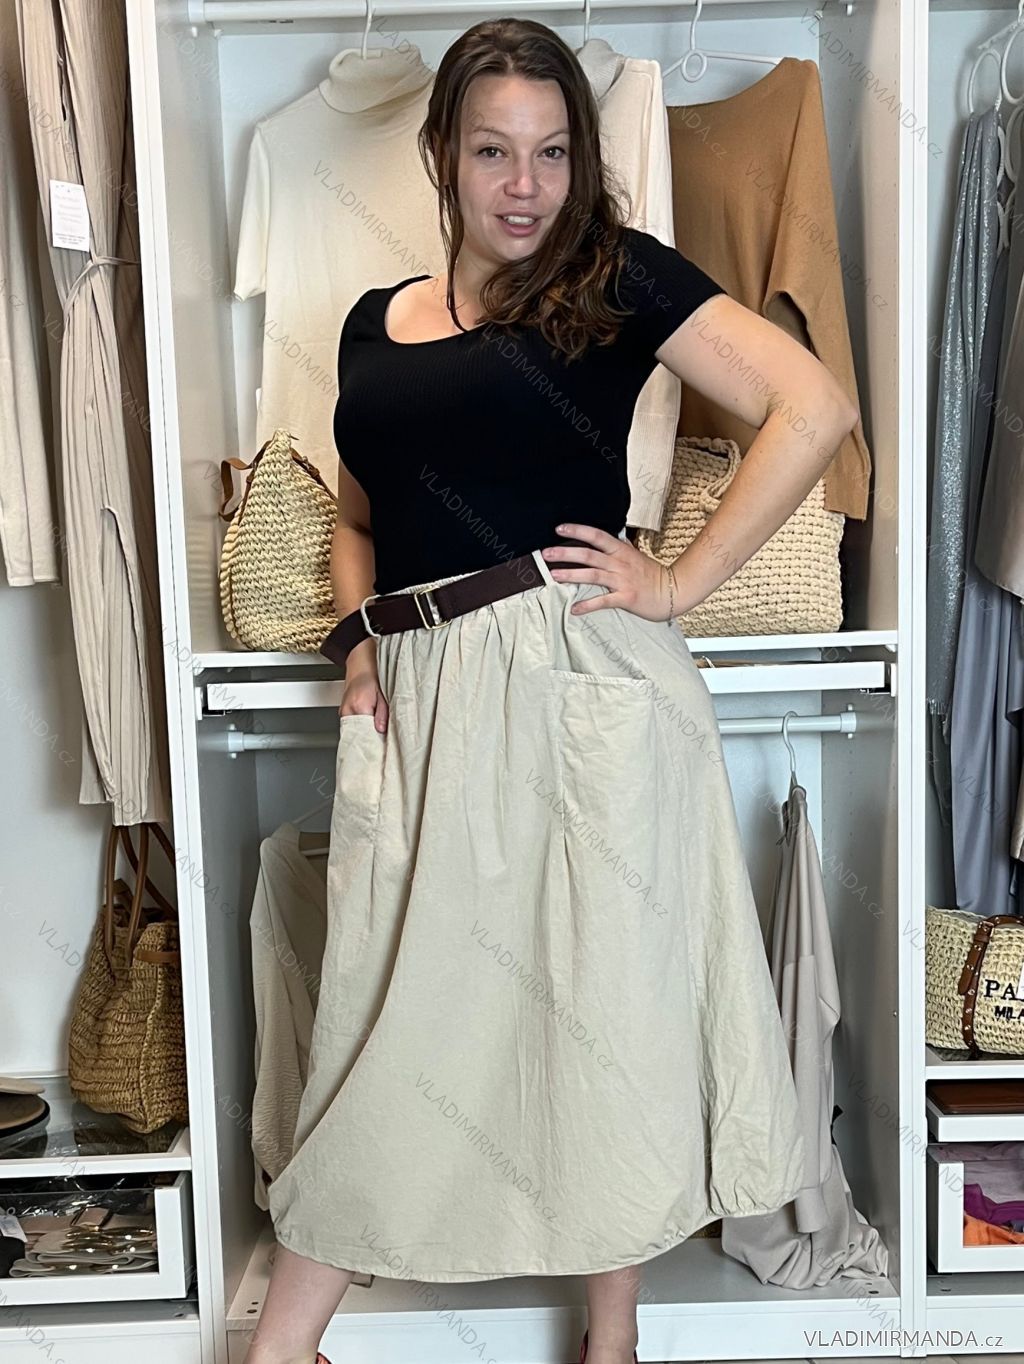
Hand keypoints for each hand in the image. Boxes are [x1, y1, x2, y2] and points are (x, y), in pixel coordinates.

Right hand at [339, 668, 388, 732]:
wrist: (361, 668)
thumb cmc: (372, 678)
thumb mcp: (383, 694)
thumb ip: (383, 713)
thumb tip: (382, 730)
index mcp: (360, 706)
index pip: (367, 732)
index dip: (376, 738)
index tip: (383, 741)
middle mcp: (348, 710)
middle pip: (360, 733)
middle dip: (371, 736)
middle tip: (381, 736)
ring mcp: (344, 712)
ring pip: (355, 730)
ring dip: (365, 732)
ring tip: (375, 728)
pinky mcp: (343, 712)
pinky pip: (352, 725)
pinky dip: (360, 727)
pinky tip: (368, 723)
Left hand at [542, 523, 678, 621]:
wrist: (674, 591)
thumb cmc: (653, 575)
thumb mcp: (636, 555)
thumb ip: (621, 546)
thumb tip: (612, 536)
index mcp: (621, 551)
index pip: (596, 536)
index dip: (577, 531)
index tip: (559, 529)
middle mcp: (620, 563)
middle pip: (589, 555)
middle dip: (566, 553)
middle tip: (546, 553)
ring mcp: (622, 580)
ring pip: (593, 575)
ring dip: (571, 575)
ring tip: (554, 575)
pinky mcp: (626, 598)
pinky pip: (603, 601)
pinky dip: (587, 605)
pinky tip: (574, 609)